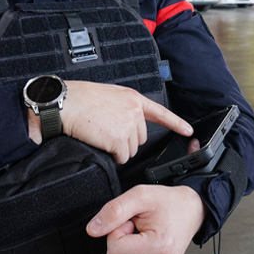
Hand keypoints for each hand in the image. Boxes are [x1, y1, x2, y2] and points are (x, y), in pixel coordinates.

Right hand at [26, 80, 191, 163]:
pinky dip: (112, 156)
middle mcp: (134, 111)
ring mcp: (128, 125)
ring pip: (130, 149)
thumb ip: (123, 107)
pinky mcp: (119, 139)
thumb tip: (126, 124)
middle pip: (140, 138)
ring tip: (101, 135)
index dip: (176, 123)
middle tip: (107, 132)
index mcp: (133, 98)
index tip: (188, 130)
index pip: (160, 112)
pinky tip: (101, 144)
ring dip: (118, 148)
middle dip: (126, 140)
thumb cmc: (79, 99)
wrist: (64, 103)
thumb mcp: (108, 95)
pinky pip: (121, 157)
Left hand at [86, 184, 204, 253]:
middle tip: (132, 232)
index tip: (129, 224)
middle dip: (116, 248)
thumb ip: (114, 210)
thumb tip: (92, 230)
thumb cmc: (166, 203)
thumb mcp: (140, 195)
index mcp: (160, 247)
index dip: (116, 233)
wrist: (189, 212)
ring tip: (136, 243)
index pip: (116, 251)